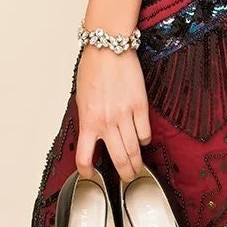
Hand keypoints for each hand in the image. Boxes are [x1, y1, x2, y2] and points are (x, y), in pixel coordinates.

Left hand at [74, 44, 151, 183]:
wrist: (108, 48)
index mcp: (88, 121)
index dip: (86, 170)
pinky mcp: (140, 106)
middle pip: (119, 159)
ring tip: (138, 166)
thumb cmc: (93, 68)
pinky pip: (145, 132)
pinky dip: (144, 139)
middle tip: (128, 177)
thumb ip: (88, 119)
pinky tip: (143, 139)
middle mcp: (106, 122)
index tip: (90, 173)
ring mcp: (124, 115)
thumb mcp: (81, 99)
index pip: (84, 157)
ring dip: (137, 162)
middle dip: (125, 173)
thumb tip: (93, 136)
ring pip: (134, 149)